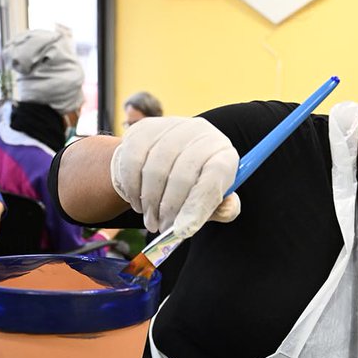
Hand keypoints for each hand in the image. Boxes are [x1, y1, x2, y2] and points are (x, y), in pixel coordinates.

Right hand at [110, 116, 240, 236]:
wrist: (161, 160)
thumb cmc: (193, 186)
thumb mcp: (212, 199)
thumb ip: (222, 208)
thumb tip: (225, 210)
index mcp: (222, 152)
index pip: (216, 173)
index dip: (199, 203)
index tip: (183, 229)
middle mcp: (200, 133)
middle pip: (182, 175)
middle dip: (169, 210)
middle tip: (163, 228)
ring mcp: (170, 128)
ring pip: (155, 171)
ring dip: (150, 204)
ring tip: (151, 220)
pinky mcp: (144, 130)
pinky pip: (133, 164)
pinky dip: (133, 190)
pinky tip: (138, 203)